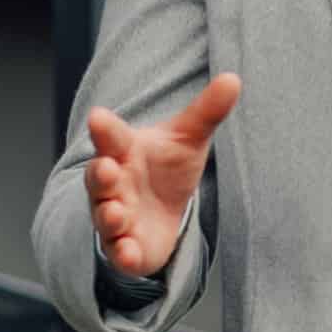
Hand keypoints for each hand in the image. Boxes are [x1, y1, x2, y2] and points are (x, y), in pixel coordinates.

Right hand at [83, 73, 238, 276]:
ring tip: (117, 213)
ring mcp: (115, 215)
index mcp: (124, 151)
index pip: (111, 137)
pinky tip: (129, 253)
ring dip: (109, 215)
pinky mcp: (125, 246)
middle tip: (106, 168)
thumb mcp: (188, 138)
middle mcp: (113, 183)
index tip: (98, 116)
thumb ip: (206, 111)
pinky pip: (119, 252)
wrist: (159, 211)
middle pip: (99, 178)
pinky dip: (122, 253)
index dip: (105, 128)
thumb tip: (233, 78)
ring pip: (104, 215)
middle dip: (100, 174)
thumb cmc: (166, 167)